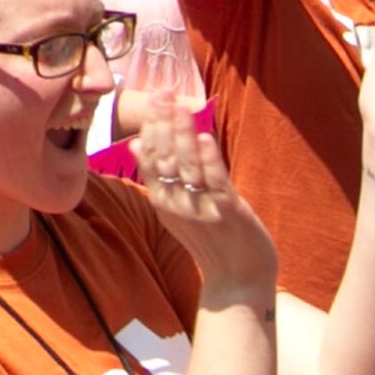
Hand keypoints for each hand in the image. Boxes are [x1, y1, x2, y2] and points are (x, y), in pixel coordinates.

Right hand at [131, 112, 275, 308]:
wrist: (238, 280)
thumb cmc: (211, 241)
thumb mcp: (176, 210)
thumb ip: (158, 178)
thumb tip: (136, 145)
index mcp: (163, 202)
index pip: (149, 158)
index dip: (151, 127)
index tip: (154, 98)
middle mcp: (176, 205)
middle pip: (164, 158)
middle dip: (163, 123)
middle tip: (163, 93)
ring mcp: (201, 209)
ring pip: (186, 166)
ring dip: (182, 134)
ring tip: (180, 107)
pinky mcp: (227, 213)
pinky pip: (214, 182)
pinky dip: (208, 159)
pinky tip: (204, 137)